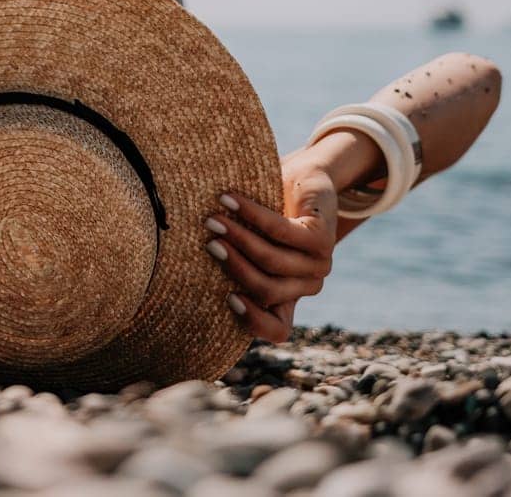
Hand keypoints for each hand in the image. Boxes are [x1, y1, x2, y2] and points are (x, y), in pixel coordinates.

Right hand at [208, 159, 337, 342]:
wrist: (308, 181)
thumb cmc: (269, 215)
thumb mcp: (253, 242)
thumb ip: (236, 259)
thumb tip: (187, 264)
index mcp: (290, 296)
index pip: (278, 329)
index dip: (253, 321)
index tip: (226, 297)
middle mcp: (308, 286)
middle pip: (266, 290)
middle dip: (233, 266)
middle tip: (208, 242)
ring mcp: (319, 264)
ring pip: (271, 260)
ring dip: (237, 238)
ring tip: (213, 219)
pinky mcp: (322, 237)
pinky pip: (279, 230)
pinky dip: (250, 215)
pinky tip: (229, 201)